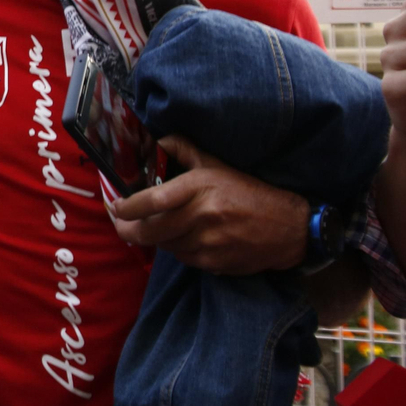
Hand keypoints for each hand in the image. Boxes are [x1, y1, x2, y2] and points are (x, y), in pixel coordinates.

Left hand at [109, 137, 308, 274]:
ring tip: (161, 226)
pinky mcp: (213, 263)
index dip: (126, 207)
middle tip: (122, 223)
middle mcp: (201, 216)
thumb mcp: (217, 164)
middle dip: (128, 229)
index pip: (152, 200)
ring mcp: (207, 243)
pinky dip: (178, 248)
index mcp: (199, 187)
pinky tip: (187, 237)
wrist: (290, 228)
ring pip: (164, 245)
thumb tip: (155, 142)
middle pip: (148, 231)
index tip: (115, 205)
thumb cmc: (249, 192)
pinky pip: (182, 257)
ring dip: (157, 238)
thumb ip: (183, 150)